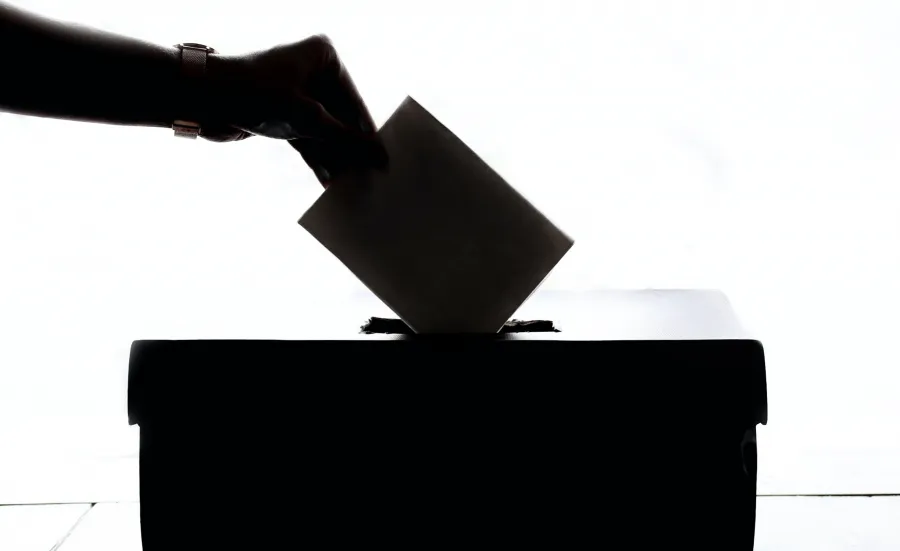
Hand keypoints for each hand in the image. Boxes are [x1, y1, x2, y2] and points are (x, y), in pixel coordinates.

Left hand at [202, 35, 387, 186]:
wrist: (200, 98)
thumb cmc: (254, 94)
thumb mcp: (307, 119)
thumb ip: (346, 140)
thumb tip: (380, 158)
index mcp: (324, 57)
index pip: (355, 102)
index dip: (368, 135)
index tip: (383, 162)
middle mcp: (313, 71)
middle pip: (342, 118)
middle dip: (351, 150)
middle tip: (368, 178)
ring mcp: (298, 94)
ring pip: (325, 131)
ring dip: (335, 158)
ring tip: (351, 186)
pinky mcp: (283, 114)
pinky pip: (308, 139)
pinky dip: (317, 158)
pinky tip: (329, 181)